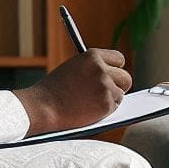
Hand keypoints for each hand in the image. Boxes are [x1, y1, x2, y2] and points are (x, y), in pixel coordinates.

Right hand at [14, 48, 131, 135]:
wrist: (43, 107)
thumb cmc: (53, 90)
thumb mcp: (72, 68)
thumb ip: (91, 68)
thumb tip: (110, 75)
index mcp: (92, 56)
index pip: (119, 59)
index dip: (115, 69)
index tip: (113, 75)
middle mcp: (101, 69)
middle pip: (126, 77)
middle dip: (120, 85)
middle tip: (110, 93)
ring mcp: (105, 87)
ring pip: (120, 94)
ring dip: (111, 99)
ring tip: (90, 103)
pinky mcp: (107, 104)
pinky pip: (114, 107)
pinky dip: (105, 111)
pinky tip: (89, 110)